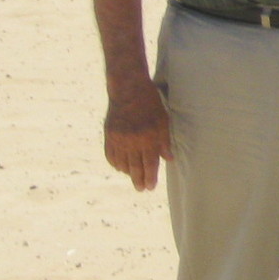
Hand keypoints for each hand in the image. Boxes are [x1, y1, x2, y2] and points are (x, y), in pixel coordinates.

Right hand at [104, 76, 171, 190]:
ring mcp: (118, 138)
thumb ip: (165, 141)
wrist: (128, 90)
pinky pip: (111, 155)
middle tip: (141, 189)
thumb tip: (169, 159)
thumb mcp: (163, 120)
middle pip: (135, 166)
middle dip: (138, 179)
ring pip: (122, 162)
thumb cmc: (150, 103)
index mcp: (147, 137)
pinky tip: (121, 167)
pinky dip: (116, 163)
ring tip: (133, 178)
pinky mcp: (109, 135)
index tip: (150, 187)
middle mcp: (132, 140)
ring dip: (127, 172)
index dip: (150, 176)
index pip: (149, 163)